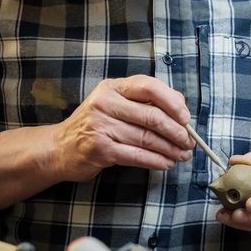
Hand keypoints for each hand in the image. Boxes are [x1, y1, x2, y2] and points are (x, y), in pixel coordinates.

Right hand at [51, 76, 193, 180]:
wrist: (60, 148)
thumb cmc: (96, 125)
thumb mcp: (116, 104)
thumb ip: (145, 102)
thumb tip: (181, 109)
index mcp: (113, 87)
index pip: (149, 87)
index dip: (173, 103)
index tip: (186, 118)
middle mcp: (105, 103)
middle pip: (152, 116)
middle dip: (177, 132)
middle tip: (189, 142)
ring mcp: (101, 126)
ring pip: (147, 138)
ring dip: (170, 149)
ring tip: (182, 155)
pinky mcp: (100, 149)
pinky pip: (137, 156)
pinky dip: (156, 161)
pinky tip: (166, 164)